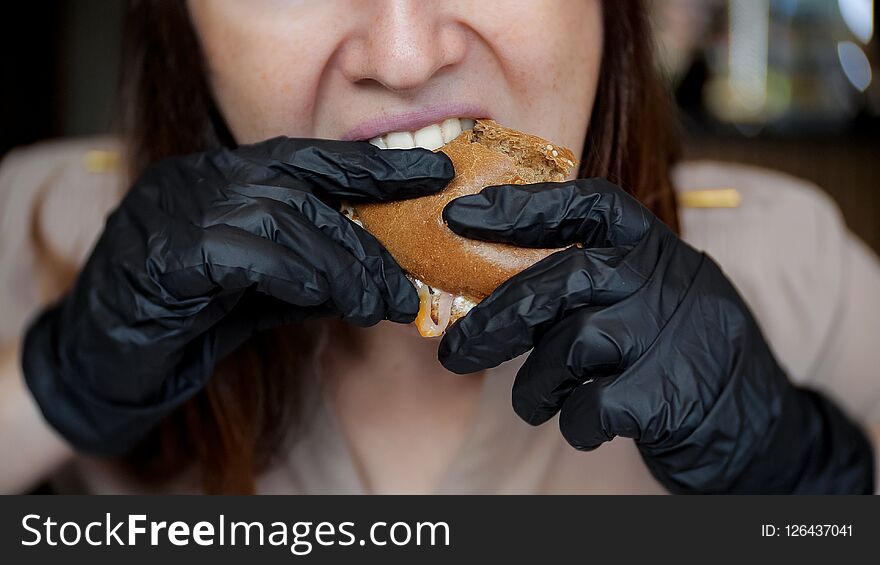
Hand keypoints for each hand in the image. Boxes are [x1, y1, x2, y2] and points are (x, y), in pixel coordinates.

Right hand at [22, 137, 452, 454]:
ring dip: (341, 265)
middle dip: (365, 239)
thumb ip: (315, 276)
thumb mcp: (267, 294)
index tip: (434, 174)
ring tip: (380, 304)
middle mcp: (199, 177)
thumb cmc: (189, 322)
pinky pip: (242, 251)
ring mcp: (173, 205)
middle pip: (302, 190)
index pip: (309, 158)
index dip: (373, 165)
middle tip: (405, 285)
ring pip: (280, 218)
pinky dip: (293, 274)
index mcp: (225, 175)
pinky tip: (326, 300)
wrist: (106, 364)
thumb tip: (381, 279)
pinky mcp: (157, 248)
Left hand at [439, 179, 873, 493]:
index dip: (524, 204)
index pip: (590, 203)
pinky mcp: (672, 394)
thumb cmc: (681, 359)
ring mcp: (673, 334)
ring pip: (571, 344)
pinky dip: (573, 422)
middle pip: (564, 278)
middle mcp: (667, 280)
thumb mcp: (653, 301)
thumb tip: (497, 290)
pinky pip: (592, 403)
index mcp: (658, 249)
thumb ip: (596, 286)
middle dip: (498, 317)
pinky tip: (582, 426)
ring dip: (536, 385)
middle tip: (455, 352)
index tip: (464, 213)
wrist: (764, 432)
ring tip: (532, 403)